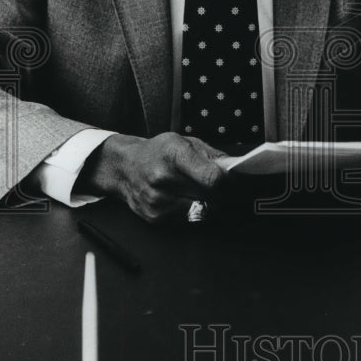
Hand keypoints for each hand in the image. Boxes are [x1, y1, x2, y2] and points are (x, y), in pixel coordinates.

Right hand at [77, 132, 225, 221]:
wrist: (124, 167)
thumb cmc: (158, 152)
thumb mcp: (185, 141)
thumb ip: (212, 156)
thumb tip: (236, 170)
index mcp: (174, 154)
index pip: (212, 178)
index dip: (229, 183)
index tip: (233, 181)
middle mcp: (163, 178)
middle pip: (210, 196)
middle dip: (220, 193)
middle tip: (220, 186)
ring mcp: (158, 200)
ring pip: (202, 210)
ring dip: (206, 203)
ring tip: (196, 190)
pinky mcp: (156, 217)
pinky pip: (188, 219)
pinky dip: (191, 210)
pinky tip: (182, 198)